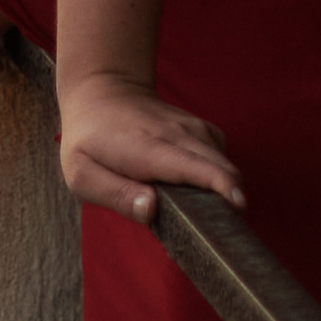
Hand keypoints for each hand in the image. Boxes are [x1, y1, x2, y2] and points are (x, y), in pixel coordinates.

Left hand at [55, 66, 244, 221]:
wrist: (100, 90)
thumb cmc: (88, 140)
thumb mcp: (82, 173)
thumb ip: (116, 194)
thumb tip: (151, 209)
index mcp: (147, 149)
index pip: (191, 165)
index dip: (218, 183)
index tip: (238, 203)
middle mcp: (174, 134)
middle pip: (216, 163)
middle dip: (231, 194)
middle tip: (225, 230)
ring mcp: (187, 127)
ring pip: (220, 156)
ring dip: (226, 184)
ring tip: (216, 214)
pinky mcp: (195, 127)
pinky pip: (218, 149)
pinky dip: (220, 169)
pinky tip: (206, 186)